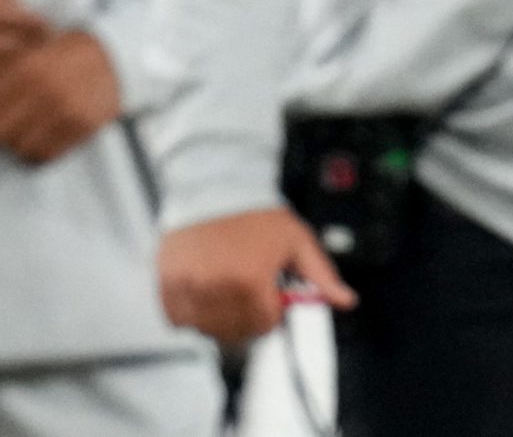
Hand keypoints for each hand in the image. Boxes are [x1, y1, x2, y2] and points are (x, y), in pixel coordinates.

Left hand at [0, 29, 121, 162]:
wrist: (110, 57)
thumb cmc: (58, 54)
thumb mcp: (25, 54)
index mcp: (25, 68)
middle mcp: (43, 90)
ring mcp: (65, 110)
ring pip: (20, 147)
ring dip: (13, 144)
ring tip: (19, 131)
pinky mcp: (83, 127)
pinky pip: (46, 155)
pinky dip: (36, 151)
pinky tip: (38, 138)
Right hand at [158, 207, 355, 345]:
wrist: (211, 182)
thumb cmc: (254, 211)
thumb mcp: (297, 242)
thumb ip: (321, 276)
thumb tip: (346, 300)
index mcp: (251, 282)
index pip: (263, 325)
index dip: (270, 314)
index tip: (266, 297)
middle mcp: (217, 287)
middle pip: (234, 331)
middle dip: (245, 318)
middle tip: (246, 295)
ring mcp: (189, 284)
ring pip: (205, 327)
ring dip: (216, 319)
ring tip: (222, 294)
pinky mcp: (167, 279)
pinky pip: (176, 316)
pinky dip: (188, 313)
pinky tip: (199, 294)